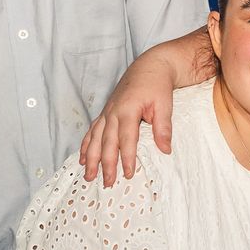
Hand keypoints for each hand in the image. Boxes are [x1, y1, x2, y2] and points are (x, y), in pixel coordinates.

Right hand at [77, 59, 179, 185]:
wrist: (149, 67)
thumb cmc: (157, 85)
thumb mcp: (165, 104)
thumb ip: (163, 127)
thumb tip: (165, 149)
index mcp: (128, 109)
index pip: (127, 139)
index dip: (126, 158)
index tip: (127, 174)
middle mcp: (113, 112)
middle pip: (107, 142)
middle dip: (106, 164)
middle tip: (108, 183)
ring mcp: (107, 112)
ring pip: (95, 139)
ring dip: (91, 158)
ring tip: (89, 176)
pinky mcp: (106, 112)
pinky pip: (92, 131)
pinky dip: (86, 146)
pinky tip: (83, 159)